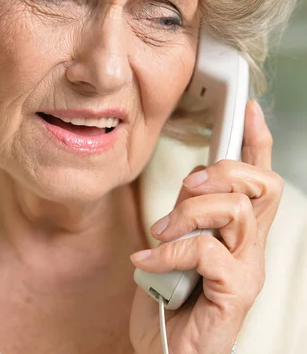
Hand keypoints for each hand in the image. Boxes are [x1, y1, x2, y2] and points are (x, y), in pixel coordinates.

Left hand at [129, 98, 282, 353]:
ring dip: (189, 212)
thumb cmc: (171, 299)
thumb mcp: (176, 242)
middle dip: (220, 171)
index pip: (260, 178)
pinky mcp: (236, 293)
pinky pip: (206, 250)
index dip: (259, 140)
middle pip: (261, 183)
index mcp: (239, 231)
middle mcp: (252, 247)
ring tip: (160, 231)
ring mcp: (248, 270)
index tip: (250, 108)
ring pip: (235, 209)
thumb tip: (190, 184)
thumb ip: (189, 211)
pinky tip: (145, 264)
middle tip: (186, 188)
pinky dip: (169, 251)